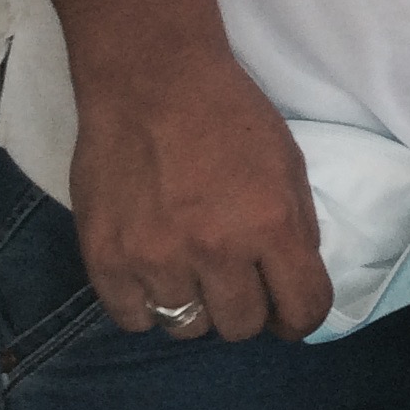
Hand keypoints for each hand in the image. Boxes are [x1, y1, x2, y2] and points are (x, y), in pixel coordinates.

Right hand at [69, 47, 331, 343]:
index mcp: (271, 224)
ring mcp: (155, 260)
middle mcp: (215, 249)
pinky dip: (147, 304)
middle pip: (241, 327)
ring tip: (189, 267)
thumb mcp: (288, 164)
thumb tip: (291, 286)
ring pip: (187, 329)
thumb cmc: (228, 116)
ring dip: (195, 306)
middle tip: (234, 277)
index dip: (301, 318)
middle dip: (247, 307)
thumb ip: (296, 229)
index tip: (289, 311)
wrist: (151, 80)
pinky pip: (134, 320)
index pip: (303, 310)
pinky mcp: (106, 261)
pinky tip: (152, 271)